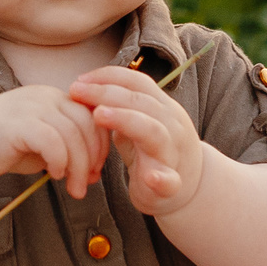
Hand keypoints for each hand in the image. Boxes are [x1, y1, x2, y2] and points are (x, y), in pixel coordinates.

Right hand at [0, 87, 109, 197]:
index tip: (97, 169)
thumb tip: (92, 169)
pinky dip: (60, 161)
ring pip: (72, 134)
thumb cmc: (1, 146)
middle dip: (94, 157)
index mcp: (54, 98)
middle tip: (88, 182)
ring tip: (74, 188)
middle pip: (88, 123)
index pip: (92, 115)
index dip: (101, 143)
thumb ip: (66, 148)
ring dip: (78, 165)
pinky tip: (55, 174)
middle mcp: (46, 96)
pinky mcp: (18, 123)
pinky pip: (52, 141)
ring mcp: (32, 107)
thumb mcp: (41, 143)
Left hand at [70, 66, 204, 214]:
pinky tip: (150, 178)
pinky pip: (170, 180)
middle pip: (142, 102)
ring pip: (154, 132)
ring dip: (126, 120)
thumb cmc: (154, 152)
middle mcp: (172, 126)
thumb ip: (118, 109)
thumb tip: (84, 91)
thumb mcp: (136, 125)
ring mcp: (173, 155)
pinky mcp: (172, 185)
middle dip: (106, 93)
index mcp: (163, 108)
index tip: (79, 80)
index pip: (138, 83)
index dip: (108, 77)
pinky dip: (161, 178)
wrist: (190, 188)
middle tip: (76, 91)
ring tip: (99, 115)